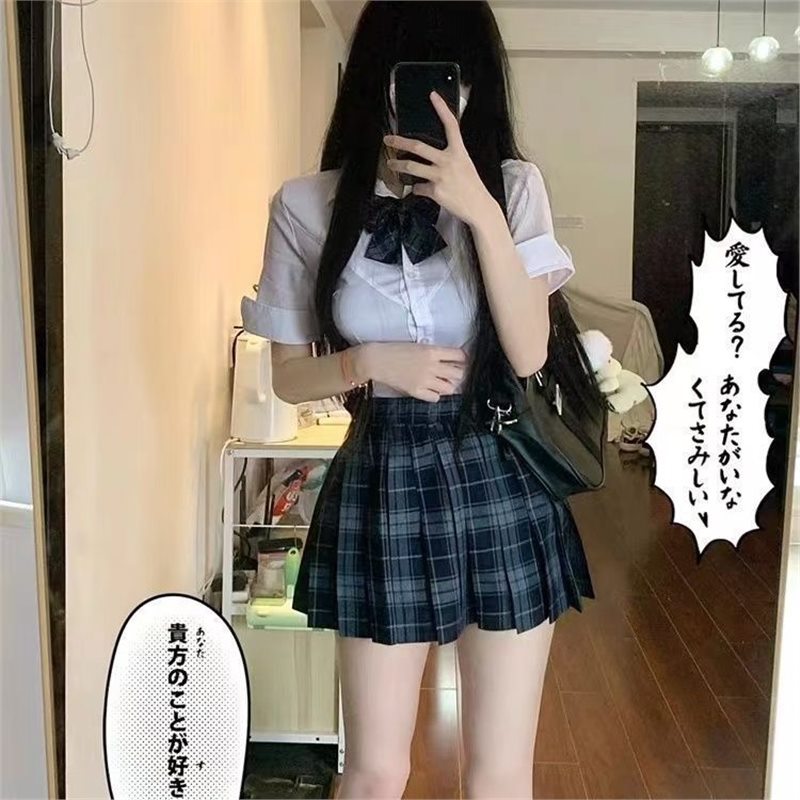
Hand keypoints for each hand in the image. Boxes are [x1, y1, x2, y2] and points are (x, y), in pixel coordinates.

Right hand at [355, 342, 467, 402]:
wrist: (376, 360)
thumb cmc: (394, 350)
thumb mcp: (417, 346)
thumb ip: (433, 353)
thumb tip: (448, 361)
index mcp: (432, 351)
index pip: (459, 355)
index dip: (463, 359)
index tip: (462, 362)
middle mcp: (432, 366)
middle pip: (459, 373)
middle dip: (459, 374)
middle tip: (454, 374)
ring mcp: (425, 379)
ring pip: (450, 387)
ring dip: (448, 385)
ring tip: (441, 383)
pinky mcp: (416, 391)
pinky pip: (435, 397)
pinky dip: (435, 395)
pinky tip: (430, 389)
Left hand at [382, 90, 497, 226]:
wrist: (478, 206)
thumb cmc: (471, 186)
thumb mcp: (465, 164)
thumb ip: (450, 156)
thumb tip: (431, 155)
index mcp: (459, 151)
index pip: (451, 125)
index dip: (442, 109)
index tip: (432, 96)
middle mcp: (448, 160)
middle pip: (418, 147)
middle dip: (399, 142)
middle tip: (388, 140)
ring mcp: (440, 176)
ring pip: (412, 167)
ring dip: (398, 166)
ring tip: (390, 165)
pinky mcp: (435, 191)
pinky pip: (418, 188)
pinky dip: (417, 189)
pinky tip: (421, 190)